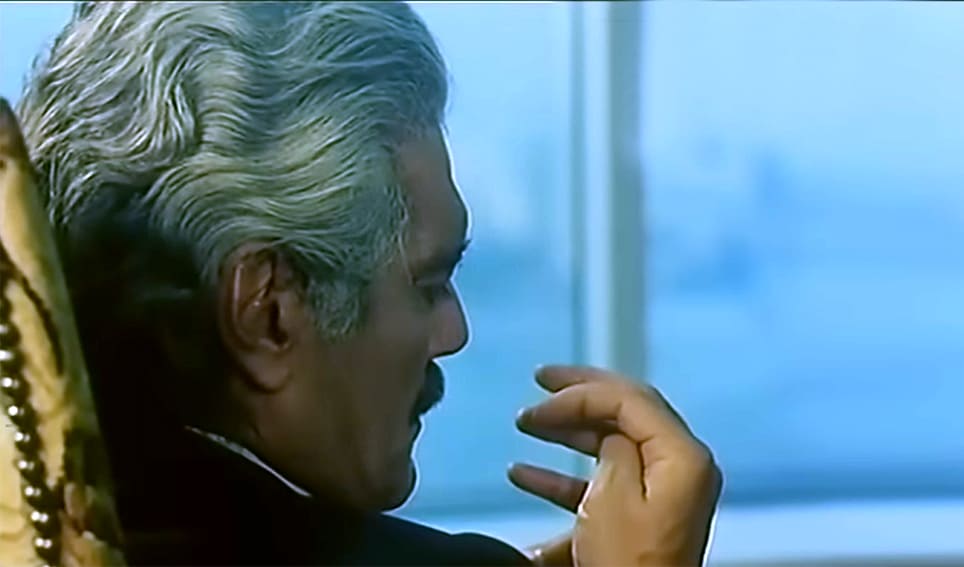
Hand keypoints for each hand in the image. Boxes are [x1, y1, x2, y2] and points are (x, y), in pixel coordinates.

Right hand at [508, 365, 721, 566]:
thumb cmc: (628, 563)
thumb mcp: (612, 497)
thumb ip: (613, 449)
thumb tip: (607, 432)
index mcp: (682, 456)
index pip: (631, 398)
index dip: (581, 390)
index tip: (539, 393)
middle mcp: (680, 466)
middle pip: (627, 413)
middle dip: (578, 397)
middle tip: (541, 380)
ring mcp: (663, 491)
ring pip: (612, 445)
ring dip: (567, 434)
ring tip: (526, 423)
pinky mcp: (643, 516)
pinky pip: (604, 482)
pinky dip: (565, 476)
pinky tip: (522, 474)